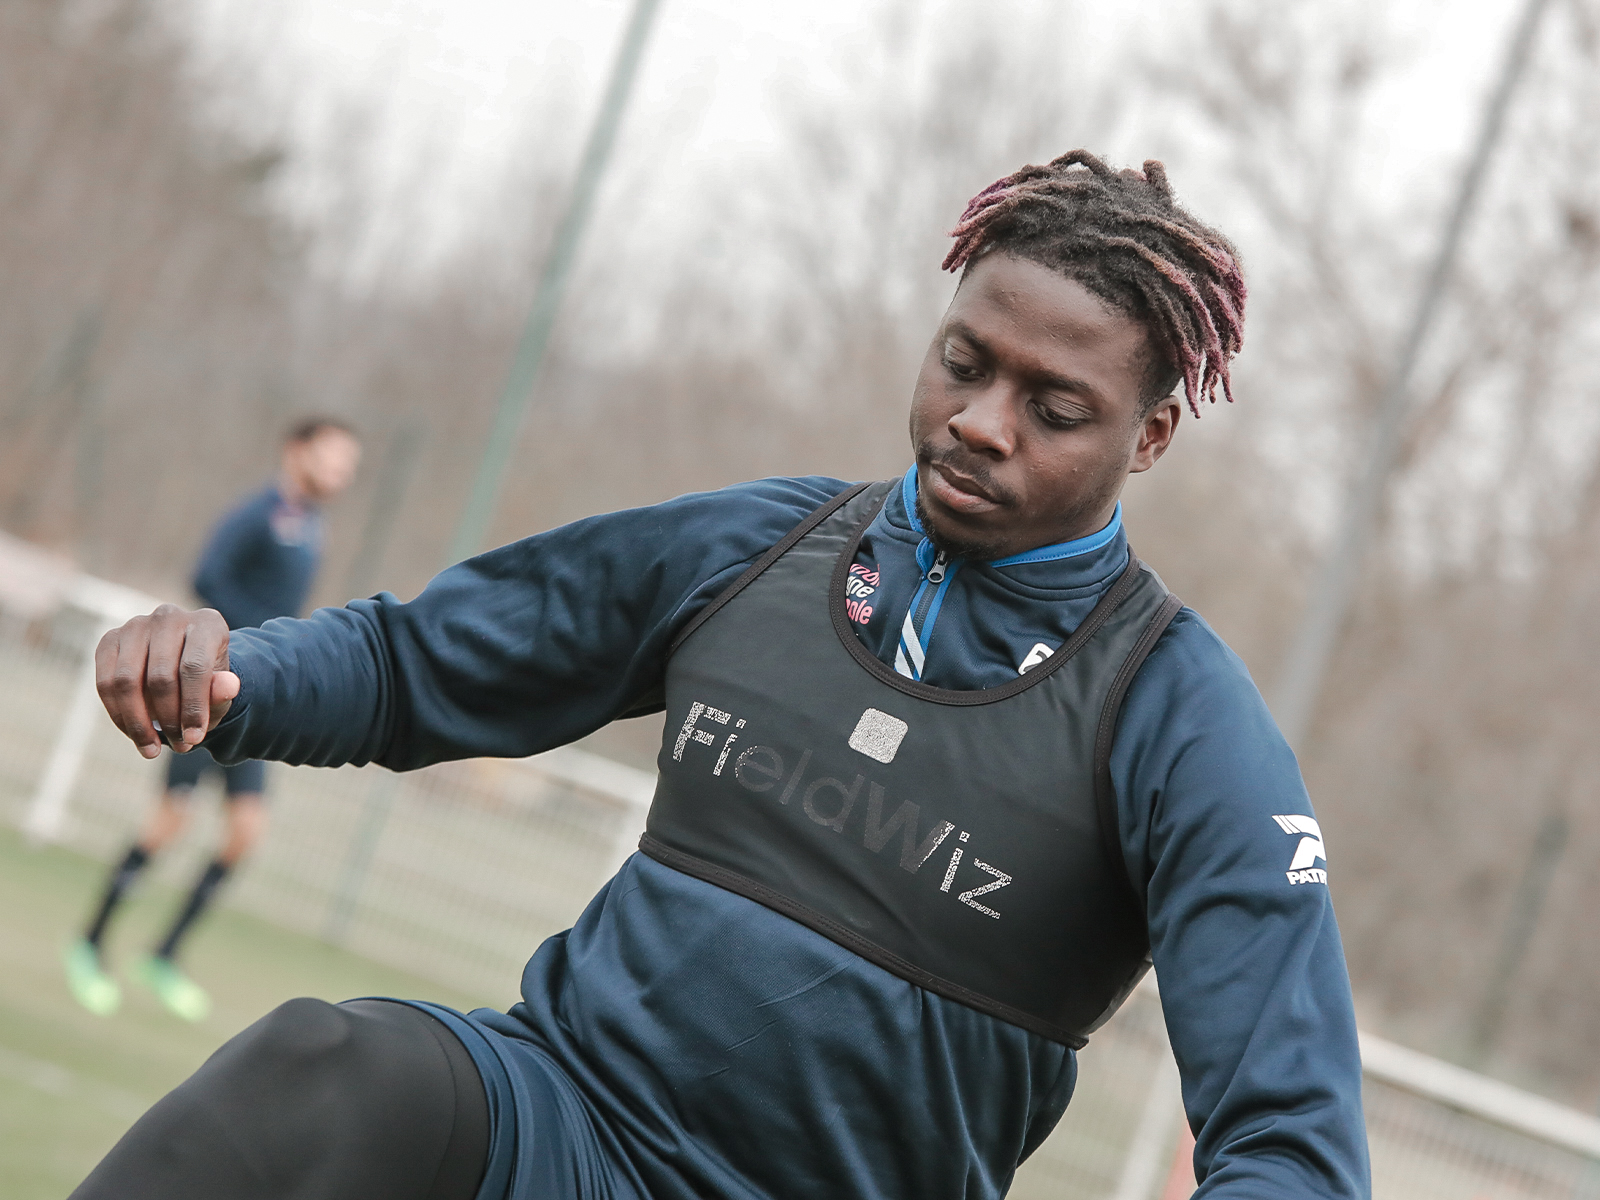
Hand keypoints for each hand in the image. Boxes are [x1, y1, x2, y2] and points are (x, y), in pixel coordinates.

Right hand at [95, 606, 239, 759]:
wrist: (183, 669)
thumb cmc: (207, 682)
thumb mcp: (221, 691)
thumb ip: (223, 690)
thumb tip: (229, 686)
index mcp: (207, 623)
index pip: (195, 667)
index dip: (193, 708)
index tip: (195, 739)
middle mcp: (170, 616)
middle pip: (160, 676)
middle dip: (168, 719)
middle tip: (178, 745)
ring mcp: (136, 624)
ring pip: (126, 681)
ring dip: (138, 722)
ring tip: (153, 748)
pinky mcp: (109, 639)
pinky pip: (105, 683)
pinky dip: (118, 714)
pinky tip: (134, 734)